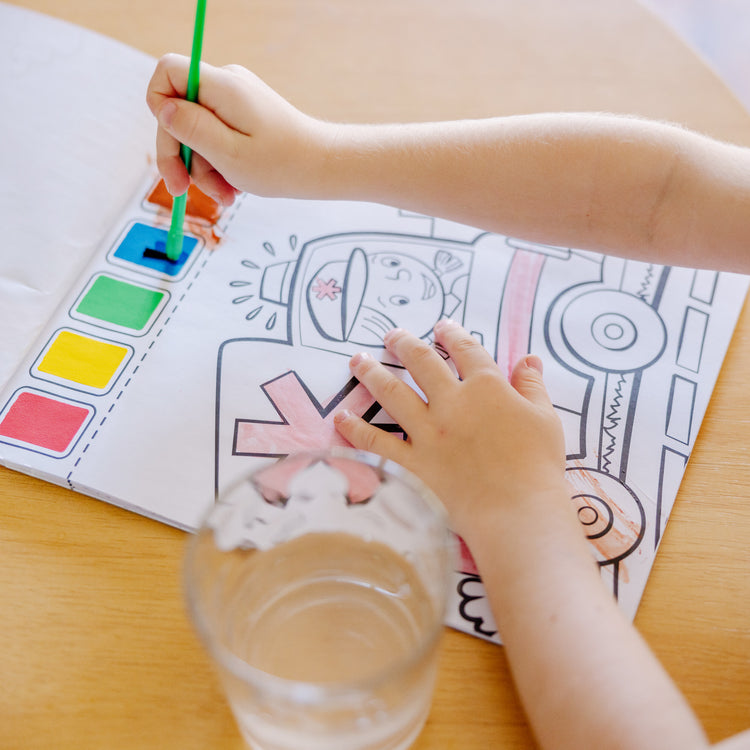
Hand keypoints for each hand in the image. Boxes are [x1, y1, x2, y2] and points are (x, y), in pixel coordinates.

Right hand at [146, 54, 328, 204]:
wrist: (321, 167)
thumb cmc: (281, 164)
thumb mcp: (229, 154)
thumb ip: (192, 129)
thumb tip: (163, 108)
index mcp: (223, 87)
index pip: (167, 71)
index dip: (158, 106)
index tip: (172, 145)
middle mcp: (227, 85)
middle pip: (178, 110)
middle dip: (181, 155)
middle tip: (185, 192)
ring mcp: (234, 100)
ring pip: (196, 131)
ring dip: (203, 169)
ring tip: (225, 196)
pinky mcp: (242, 116)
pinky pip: (215, 138)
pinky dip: (218, 165)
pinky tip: (232, 187)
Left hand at [334, 320, 568, 542]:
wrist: (518, 511)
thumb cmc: (538, 465)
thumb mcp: (545, 418)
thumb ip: (533, 386)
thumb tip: (529, 358)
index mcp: (487, 387)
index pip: (466, 350)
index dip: (452, 334)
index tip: (441, 326)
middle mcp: (452, 402)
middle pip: (421, 362)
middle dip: (403, 343)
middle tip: (391, 334)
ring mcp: (429, 432)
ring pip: (392, 393)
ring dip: (371, 373)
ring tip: (356, 360)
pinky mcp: (414, 461)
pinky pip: (378, 442)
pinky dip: (356, 430)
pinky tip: (340, 418)